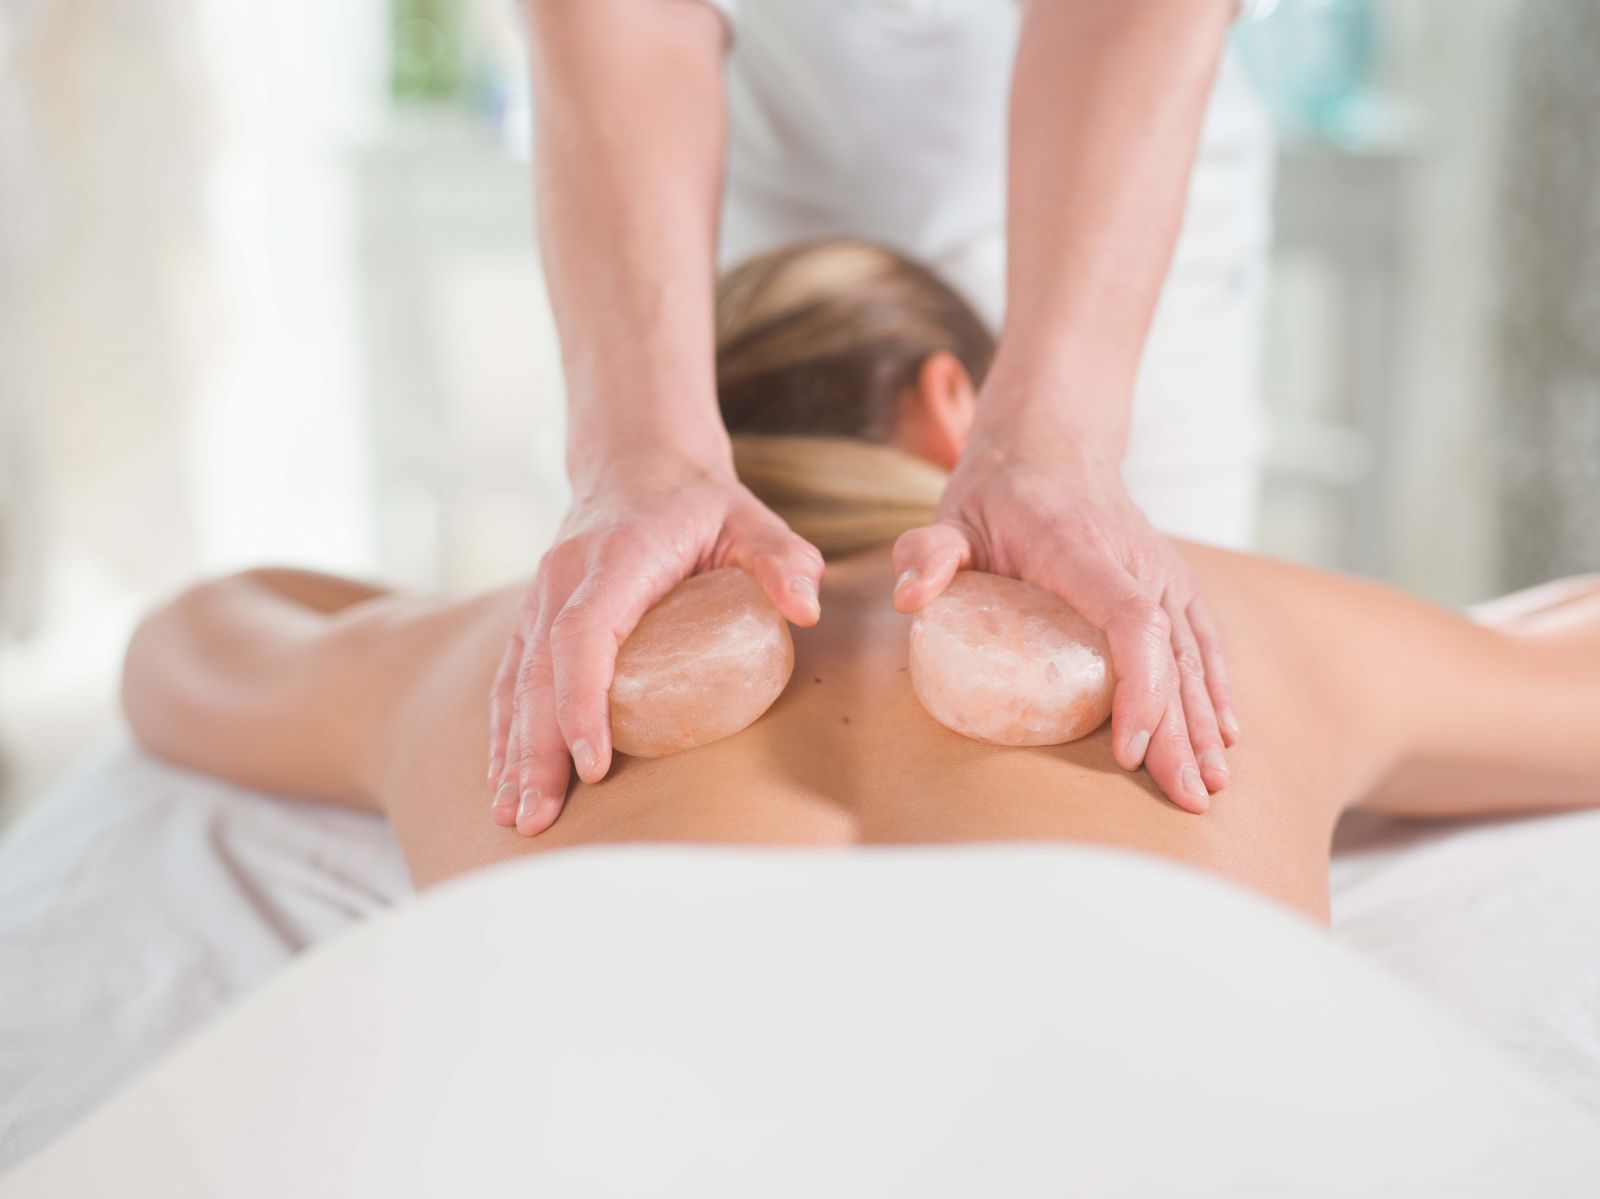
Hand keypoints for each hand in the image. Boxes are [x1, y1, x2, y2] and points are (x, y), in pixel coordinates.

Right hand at [488, 451, 822, 834]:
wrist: (638, 458)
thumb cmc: (701, 499)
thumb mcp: (752, 517)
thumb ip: (781, 559)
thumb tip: (805, 609)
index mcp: (616, 559)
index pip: (585, 635)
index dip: (582, 701)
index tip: (593, 763)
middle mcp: (565, 578)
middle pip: (539, 673)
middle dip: (536, 750)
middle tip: (538, 818)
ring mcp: (542, 595)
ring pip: (517, 680)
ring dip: (512, 750)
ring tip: (515, 815)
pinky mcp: (535, 613)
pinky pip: (513, 676)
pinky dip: (506, 729)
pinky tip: (504, 778)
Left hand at [890, 431, 1236, 813]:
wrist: (1053, 443)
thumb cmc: (995, 493)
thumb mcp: (950, 517)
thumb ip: (927, 554)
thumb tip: (908, 599)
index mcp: (1081, 550)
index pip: (1129, 620)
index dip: (1139, 686)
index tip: (1128, 745)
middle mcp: (1135, 561)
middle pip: (1170, 654)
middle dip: (1181, 731)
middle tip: (1185, 797)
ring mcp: (1161, 571)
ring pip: (1192, 655)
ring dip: (1204, 722)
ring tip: (1207, 784)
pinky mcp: (1172, 582)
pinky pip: (1201, 640)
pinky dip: (1215, 689)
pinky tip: (1224, 736)